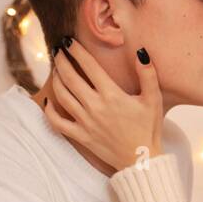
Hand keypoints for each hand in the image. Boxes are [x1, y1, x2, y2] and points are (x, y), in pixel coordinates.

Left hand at [44, 40, 164, 173]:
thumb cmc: (149, 129)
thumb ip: (148, 74)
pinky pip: (58, 123)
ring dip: (56, 79)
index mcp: (111, 95)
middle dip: (61, 61)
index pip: (89, 66)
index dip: (76, 51)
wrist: (141, 160)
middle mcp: (95, 106)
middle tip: (58, 51)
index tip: (69, 41)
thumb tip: (141, 52)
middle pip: (70, 78)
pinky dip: (49, 111)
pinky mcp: (81, 136)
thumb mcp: (153, 99)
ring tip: (56, 70)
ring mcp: (85, 122)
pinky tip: (48, 101)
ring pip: (62, 96)